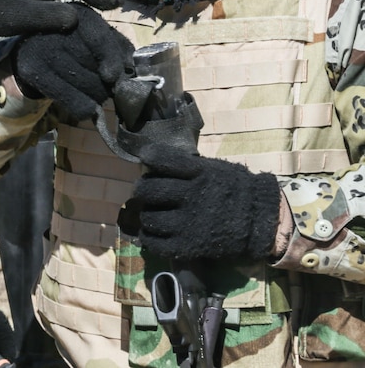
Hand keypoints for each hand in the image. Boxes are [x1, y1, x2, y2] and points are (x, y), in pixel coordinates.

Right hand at [12, 4, 133, 119]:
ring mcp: (40, 46)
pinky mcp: (30, 69)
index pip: (98, 36)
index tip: (114, 76)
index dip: (110, 58)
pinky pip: (67, 98)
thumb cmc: (73, 46)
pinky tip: (86, 108)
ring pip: (84, 84)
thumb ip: (118, 47)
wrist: (32, 54)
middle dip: (107, 82)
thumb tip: (131, 67)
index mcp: (79, 12)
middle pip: (92, 64)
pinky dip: (82, 108)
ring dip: (97, 96)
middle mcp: (56, 24)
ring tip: (94, 92)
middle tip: (107, 86)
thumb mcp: (97, 38)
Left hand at [134, 143, 281, 260]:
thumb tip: (156, 162)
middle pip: (146, 190)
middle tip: (147, 194)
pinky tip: (153, 234)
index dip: (148, 159)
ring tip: (152, 215)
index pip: (159, 159)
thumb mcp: (216, 168)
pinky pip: (155, 243)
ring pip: (147, 218)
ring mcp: (189, 223)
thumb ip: (188, 166)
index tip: (147, 163)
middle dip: (141, 191)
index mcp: (198, 173)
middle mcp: (191, 196)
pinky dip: (148, 238)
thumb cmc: (238, 190)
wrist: (264, 220)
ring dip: (145, 216)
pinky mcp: (189, 246)